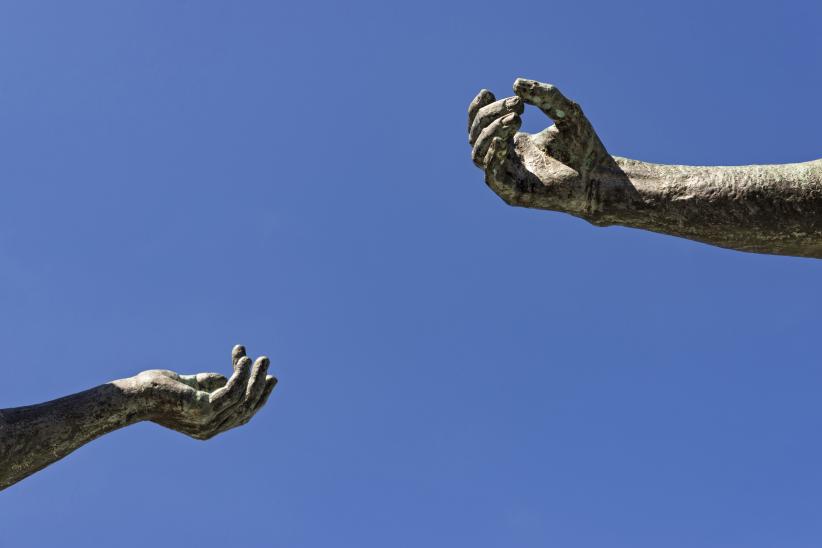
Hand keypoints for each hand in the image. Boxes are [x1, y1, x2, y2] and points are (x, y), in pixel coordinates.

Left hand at [133, 344, 276, 439]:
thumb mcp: (193, 386)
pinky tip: (243, 361)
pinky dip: (240, 375)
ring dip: (253, 376)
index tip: (269, 378)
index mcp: (210, 427)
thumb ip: (213, 384)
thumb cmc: (160, 389)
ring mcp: (207, 422)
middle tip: (266, 362)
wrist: (136, 396)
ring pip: (242, 399)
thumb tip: (233, 375)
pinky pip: (231, 392)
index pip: (243, 415)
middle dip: (260, 385)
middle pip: (247, 408)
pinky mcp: (203, 410)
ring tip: (258, 358)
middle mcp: (211, 429)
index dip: (258, 397)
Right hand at [468, 78, 611, 212]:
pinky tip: (503, 141)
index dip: (477, 109)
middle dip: (491, 115)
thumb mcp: (566, 111)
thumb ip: (544, 96)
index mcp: (514, 143)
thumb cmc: (585, 147)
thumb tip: (516, 83)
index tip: (488, 91)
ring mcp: (508, 178)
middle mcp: (506, 160)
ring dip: (491, 133)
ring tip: (516, 119)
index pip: (480, 126)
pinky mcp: (514, 195)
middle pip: (477, 136)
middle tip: (517, 105)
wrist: (600, 178)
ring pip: (478, 155)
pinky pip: (492, 177)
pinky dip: (492, 157)